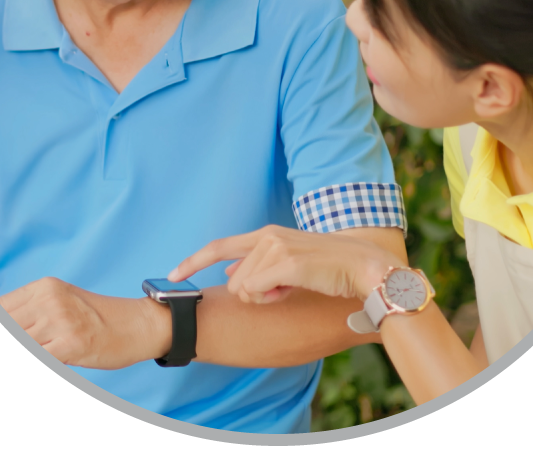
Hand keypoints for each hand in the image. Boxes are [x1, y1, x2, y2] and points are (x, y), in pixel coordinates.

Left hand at [0, 277, 170, 368]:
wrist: (138, 324)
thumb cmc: (98, 320)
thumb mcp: (62, 305)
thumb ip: (29, 315)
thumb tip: (7, 321)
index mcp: (44, 287)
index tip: (18, 328)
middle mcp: (49, 299)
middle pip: (5, 323)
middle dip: (13, 335)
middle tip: (37, 341)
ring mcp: (60, 320)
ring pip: (19, 340)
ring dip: (29, 345)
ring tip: (46, 347)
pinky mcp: (70, 343)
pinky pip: (37, 355)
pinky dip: (41, 357)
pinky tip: (54, 358)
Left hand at [168, 225, 403, 304]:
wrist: (361, 266)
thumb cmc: (328, 268)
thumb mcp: (288, 262)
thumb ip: (257, 264)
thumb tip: (229, 274)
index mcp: (266, 234)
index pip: (220, 246)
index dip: (193, 261)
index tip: (171, 276)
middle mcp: (267, 236)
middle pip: (234, 279)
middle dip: (252, 293)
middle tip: (281, 290)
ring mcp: (275, 248)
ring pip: (244, 288)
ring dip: (265, 297)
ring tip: (291, 287)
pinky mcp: (285, 263)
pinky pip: (257, 292)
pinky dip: (271, 298)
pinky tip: (291, 290)